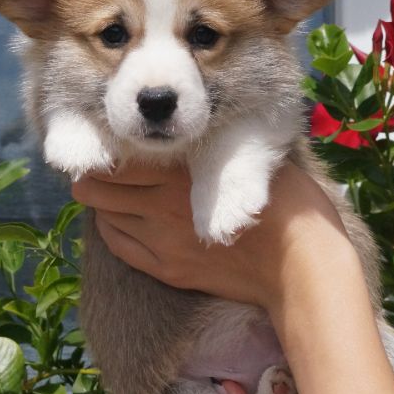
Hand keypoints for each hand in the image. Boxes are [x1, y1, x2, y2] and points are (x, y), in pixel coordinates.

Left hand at [70, 161, 350, 309]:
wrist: (300, 265)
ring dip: (101, 202)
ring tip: (106, 190)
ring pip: (103, 216)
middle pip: (99, 187)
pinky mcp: (167, 269)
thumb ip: (208, 143)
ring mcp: (162, 242)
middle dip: (94, 175)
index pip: (118, 158)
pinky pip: (119, 246)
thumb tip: (183, 123)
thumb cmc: (286, 201)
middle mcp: (163, 206)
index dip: (104, 148)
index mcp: (182, 173)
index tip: (105, 139)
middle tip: (99, 165)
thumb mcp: (248, 155)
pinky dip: (111, 229)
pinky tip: (118, 219)